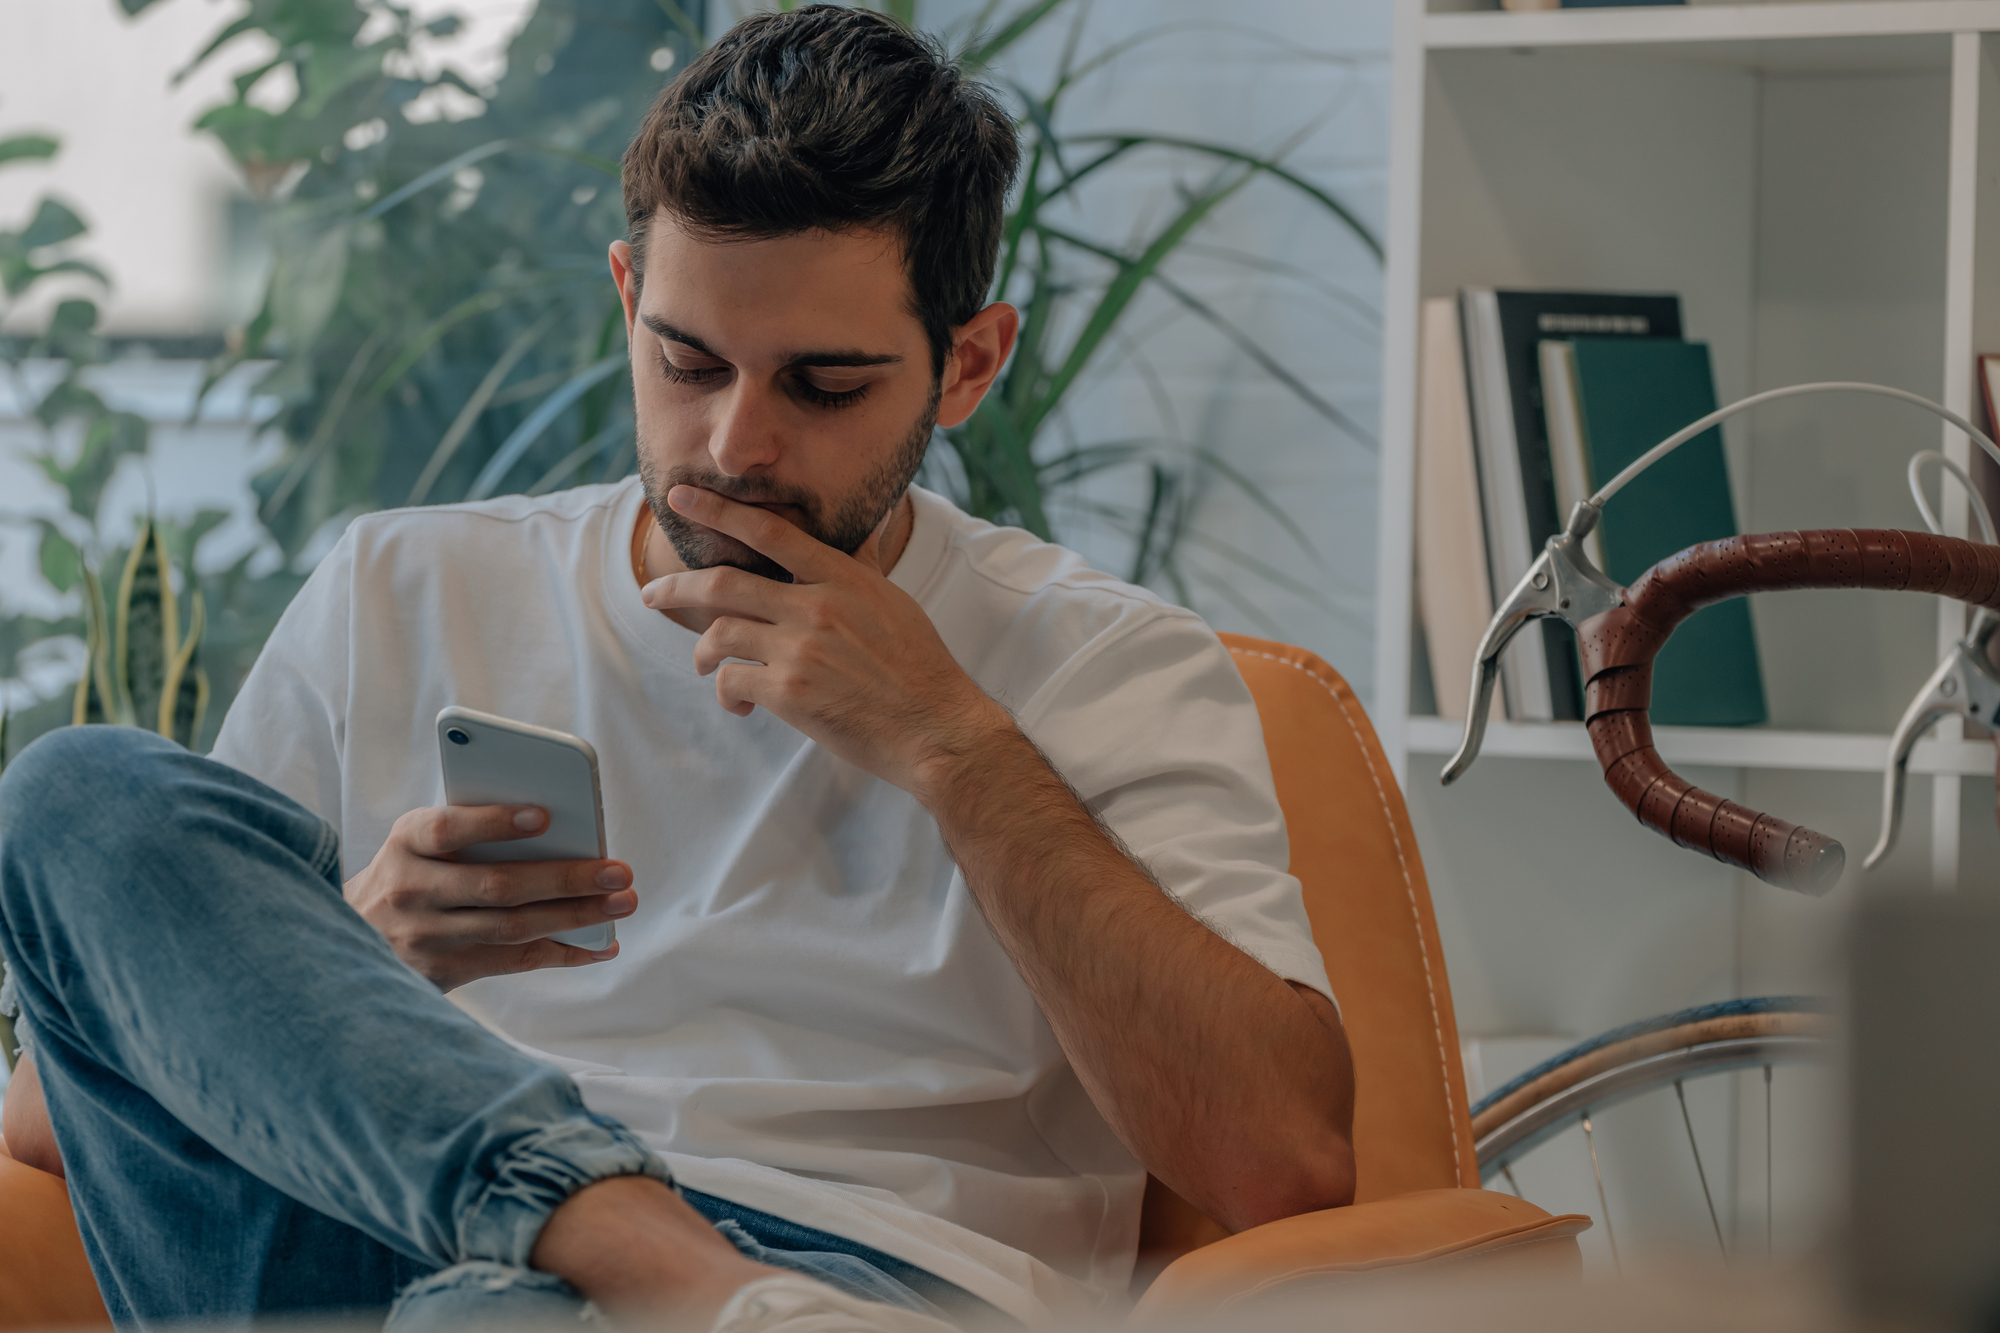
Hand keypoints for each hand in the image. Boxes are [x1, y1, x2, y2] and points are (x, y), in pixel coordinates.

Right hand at [344, 804, 635, 990]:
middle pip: (496, 886)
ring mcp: (425, 938)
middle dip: (564, 879)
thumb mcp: (419, 840)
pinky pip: (514, 962)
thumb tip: (558, 828)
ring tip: (622, 904)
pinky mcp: (442, 973)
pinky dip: (563, 953)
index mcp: (405, 843)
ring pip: (511, 928)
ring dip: (575, 917)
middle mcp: (410, 891)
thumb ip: (470, 829)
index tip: (545, 815)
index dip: (494, 823)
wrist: (350, 932)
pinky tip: (602, 945)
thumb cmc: (411, 870)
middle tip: (618, 871)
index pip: (446, 830)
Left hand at [642, 484, 1014, 802]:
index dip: (718, 510)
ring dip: (702, 652)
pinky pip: (732, 682)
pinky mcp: (790, 693)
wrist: (935, 726)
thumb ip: (865, 562)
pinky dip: (727, 693)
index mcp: (841, 578)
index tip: (680, 497)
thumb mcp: (894, 601)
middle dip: (676, 588)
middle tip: (652, 593)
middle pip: (723, 584)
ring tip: (706, 664)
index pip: (769, 532)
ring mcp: (800, 650)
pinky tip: (742, 703)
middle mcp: (816, 606)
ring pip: (719, 635)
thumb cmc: (918, 665)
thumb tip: (874, 520)